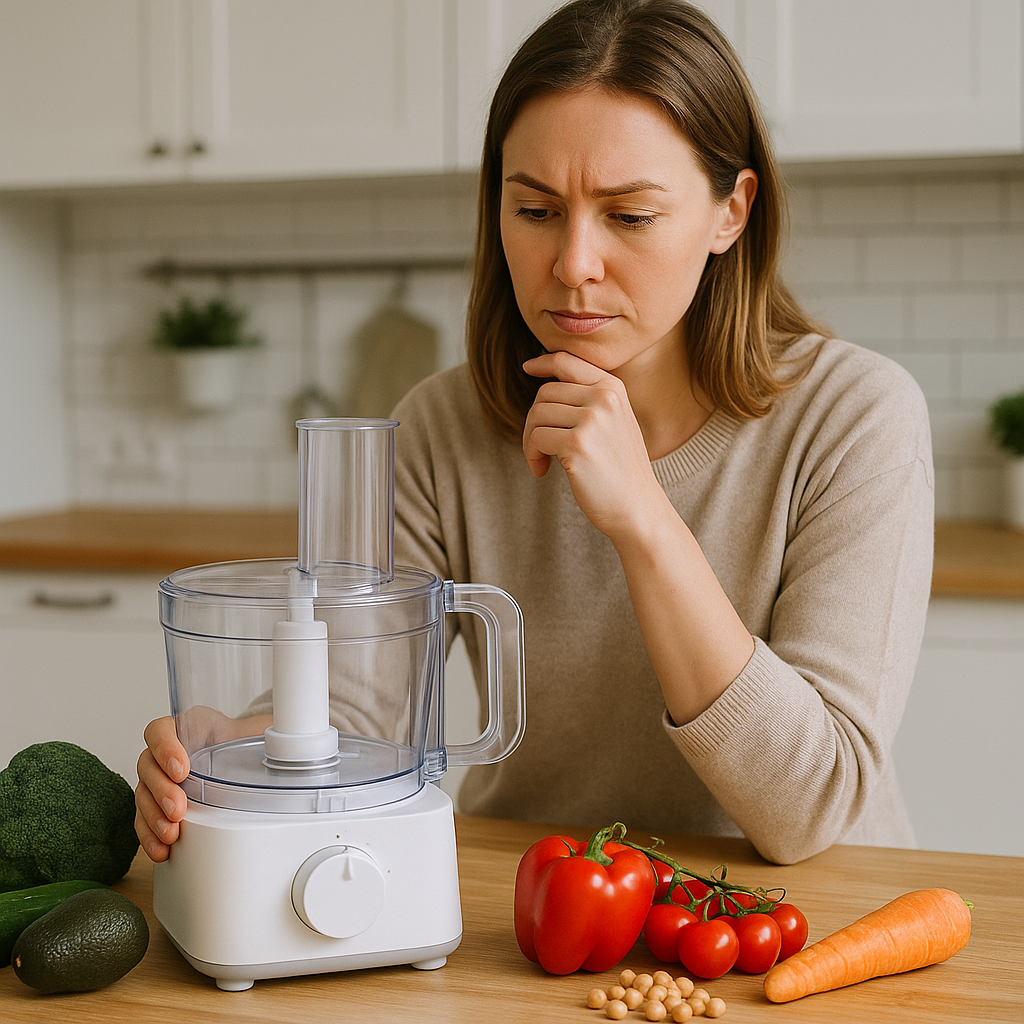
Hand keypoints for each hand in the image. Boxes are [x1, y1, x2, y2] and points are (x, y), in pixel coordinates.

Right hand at [134, 706, 270, 861]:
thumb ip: (268, 731)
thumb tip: (293, 742)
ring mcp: (161, 778)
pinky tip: (162, 848)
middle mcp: (167, 751)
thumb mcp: (256, 730)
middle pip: (147, 766)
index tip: (183, 768)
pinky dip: (151, 835)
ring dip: (153, 816)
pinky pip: (145, 819)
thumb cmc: (247, 741)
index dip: (165, 748)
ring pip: (142, 794)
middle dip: (161, 791)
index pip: (160, 731)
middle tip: (180, 809)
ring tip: (171, 833)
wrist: (247, 758)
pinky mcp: (160, 804)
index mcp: (187, 727)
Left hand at [522, 351, 663, 538]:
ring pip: (536, 416)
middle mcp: (604, 398)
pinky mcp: (577, 444)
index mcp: (613, 388)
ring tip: (541, 461)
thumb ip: (590, 399)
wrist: (637, 507)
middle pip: (545, 393)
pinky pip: (536, 438)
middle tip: (538, 448)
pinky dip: (532, 456)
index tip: (528, 367)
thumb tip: (546, 384)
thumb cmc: (620, 470)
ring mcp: (592, 420)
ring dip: (530, 441)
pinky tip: (542, 471)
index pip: (568, 361)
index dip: (543, 362)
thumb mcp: (615, 423)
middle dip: (534, 421)